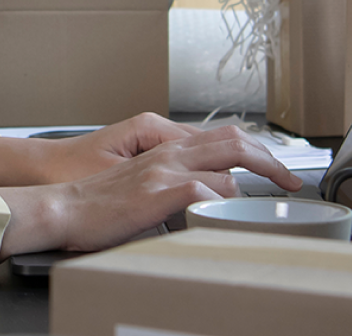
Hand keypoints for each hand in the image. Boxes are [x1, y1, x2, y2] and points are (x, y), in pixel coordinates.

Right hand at [0, 124, 302, 257]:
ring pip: (227, 160)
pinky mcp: (158, 192)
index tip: (277, 168)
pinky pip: (205, 190)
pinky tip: (230, 216)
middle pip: (235, 140)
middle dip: (270, 159)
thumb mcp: (138, 182)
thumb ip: (169, 181)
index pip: (223, 136)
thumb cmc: (93, 199)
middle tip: (292, 180)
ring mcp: (165, 170)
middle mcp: (169, 152)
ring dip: (253, 182)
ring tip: (270, 203)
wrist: (60, 205)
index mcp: (165, 148)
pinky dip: (223, 202)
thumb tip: (201, 196)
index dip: (256, 149)